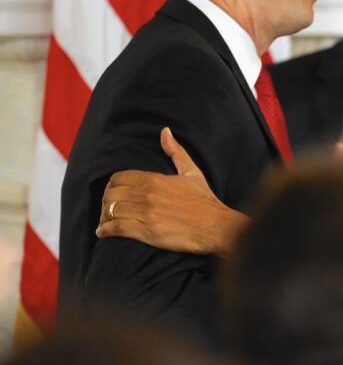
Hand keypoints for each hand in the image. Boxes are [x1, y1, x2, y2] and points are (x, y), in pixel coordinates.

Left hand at [95, 127, 249, 257]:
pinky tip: (103, 233)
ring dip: (103, 217)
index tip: (112, 194)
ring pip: (111, 211)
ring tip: (104, 222)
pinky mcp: (147, 232)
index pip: (119, 178)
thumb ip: (176, 152)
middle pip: (111, 194)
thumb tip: (165, 131)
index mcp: (155, 179)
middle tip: (106, 209)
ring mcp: (146, 213)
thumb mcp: (192, 172)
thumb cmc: (205, 201)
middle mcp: (148, 194)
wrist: (216, 226)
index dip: (111, 186)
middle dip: (105, 202)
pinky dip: (106, 231)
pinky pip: (117, 228)